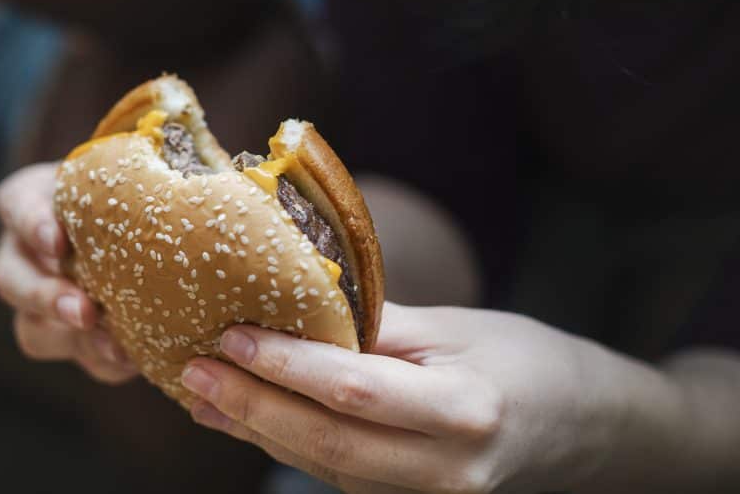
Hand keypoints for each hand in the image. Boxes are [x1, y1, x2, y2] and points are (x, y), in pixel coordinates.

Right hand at [0, 163, 136, 383]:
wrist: (147, 221)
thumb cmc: (137, 185)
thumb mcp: (134, 167)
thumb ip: (147, 166)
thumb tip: (204, 173)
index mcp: (33, 200)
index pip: (18, 205)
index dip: (32, 224)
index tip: (57, 240)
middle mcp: (24, 255)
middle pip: (13, 280)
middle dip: (47, 298)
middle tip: (83, 310)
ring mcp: (41, 303)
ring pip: (36, 330)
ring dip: (75, 341)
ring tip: (114, 347)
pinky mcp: (72, 339)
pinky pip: (79, 358)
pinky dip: (106, 361)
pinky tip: (134, 358)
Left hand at [181, 303, 621, 493]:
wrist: (585, 429)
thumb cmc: (526, 361)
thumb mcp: (460, 328)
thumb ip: (379, 326)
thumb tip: (297, 303)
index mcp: (467, 411)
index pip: (356, 391)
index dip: (286, 366)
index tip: (231, 335)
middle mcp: (446, 471)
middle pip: (326, 443)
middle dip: (250, 409)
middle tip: (192, 371)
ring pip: (323, 466)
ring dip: (256, 431)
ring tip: (201, 393)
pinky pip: (337, 474)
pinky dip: (286, 444)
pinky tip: (247, 418)